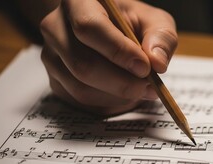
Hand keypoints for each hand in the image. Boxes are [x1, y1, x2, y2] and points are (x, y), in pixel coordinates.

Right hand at [40, 0, 176, 114]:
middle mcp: (55, 27)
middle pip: (82, 64)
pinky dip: (109, 104)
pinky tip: (125, 94)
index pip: (88, 27)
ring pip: (81, 88)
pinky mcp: (55, 80)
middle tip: (150, 87)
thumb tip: (157, 63)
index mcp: (79, 2)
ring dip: (118, 96)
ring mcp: (50, 55)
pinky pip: (81, 101)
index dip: (118, 51)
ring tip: (141, 89)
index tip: (145, 68)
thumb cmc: (131, 24)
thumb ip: (161, 37)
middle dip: (122, 82)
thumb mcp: (154, 22)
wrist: (111, 32)